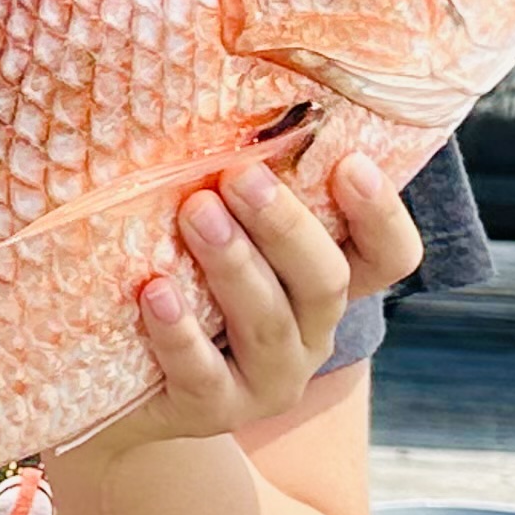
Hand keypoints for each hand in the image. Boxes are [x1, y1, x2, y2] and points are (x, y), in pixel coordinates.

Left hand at [103, 154, 420, 449]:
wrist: (126, 390)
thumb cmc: (179, 286)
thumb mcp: (217, 239)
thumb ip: (238, 193)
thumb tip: (229, 103)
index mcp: (324, 285)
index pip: (389, 256)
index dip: (382, 215)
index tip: (350, 164)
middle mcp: (311, 333)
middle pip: (325, 281)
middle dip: (284, 226)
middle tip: (239, 176)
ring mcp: (269, 380)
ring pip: (267, 322)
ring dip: (233, 264)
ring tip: (194, 213)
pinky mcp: (214, 412)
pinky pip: (202, 373)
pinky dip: (179, 331)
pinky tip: (154, 292)